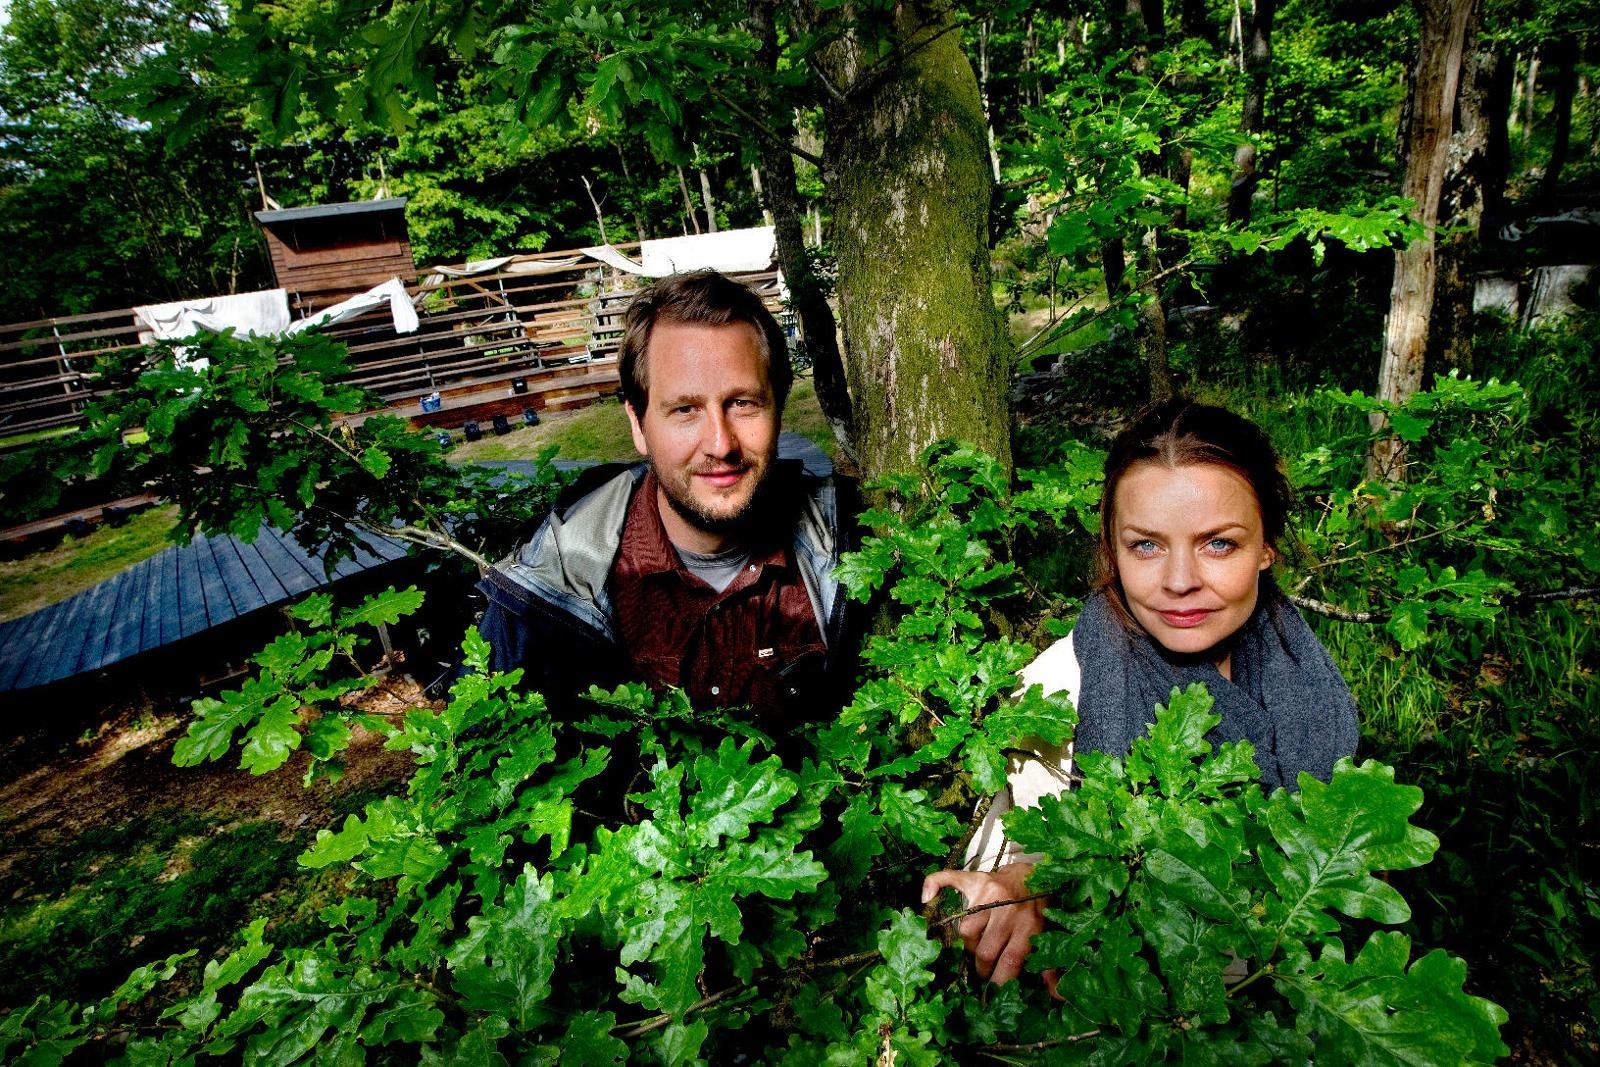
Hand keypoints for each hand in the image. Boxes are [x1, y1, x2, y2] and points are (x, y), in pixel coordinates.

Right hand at [921, 863, 1059, 996]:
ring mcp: (990, 892)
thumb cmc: (1039, 908)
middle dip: (982, 966)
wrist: (1034, 873)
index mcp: (1029, 926)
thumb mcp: (1048, 935)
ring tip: (976, 946)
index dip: (999, 980)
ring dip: (969, 944)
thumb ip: (1050, 966)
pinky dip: (933, 885)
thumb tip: (1056, 996)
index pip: (1010, 961)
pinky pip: (949, 879)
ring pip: (966, 930)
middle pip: (985, 950)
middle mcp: (1008, 910)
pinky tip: (926, 898)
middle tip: (984, 969)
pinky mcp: (976, 880)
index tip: (995, 988)